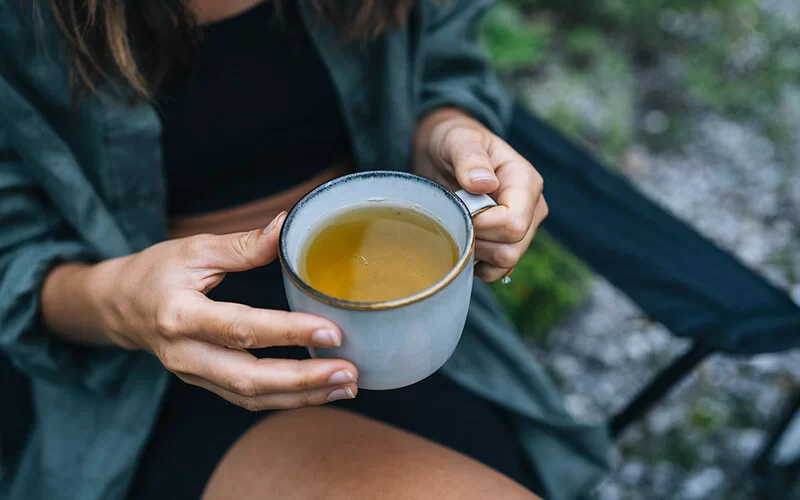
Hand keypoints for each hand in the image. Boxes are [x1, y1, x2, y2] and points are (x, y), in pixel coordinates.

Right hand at [89, 212, 357, 409]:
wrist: (118, 307)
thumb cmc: (156, 273)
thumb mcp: (194, 249)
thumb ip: (243, 245)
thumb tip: (287, 224)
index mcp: (181, 315)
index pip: (241, 328)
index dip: (289, 333)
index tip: (332, 332)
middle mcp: (186, 354)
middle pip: (249, 379)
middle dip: (304, 380)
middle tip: (349, 373)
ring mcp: (194, 375)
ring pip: (252, 398)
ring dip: (303, 397)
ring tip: (347, 386)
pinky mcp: (204, 383)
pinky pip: (248, 400)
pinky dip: (287, 399)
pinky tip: (320, 390)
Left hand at [414, 109, 547, 281]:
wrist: (446, 152)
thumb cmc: (455, 142)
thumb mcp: (458, 141)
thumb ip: (470, 159)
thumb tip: (484, 183)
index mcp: (525, 181)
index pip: (514, 223)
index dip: (482, 225)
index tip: (459, 210)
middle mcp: (532, 207)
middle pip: (512, 247)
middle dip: (477, 239)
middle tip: (455, 217)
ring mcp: (523, 227)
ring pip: (506, 261)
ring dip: (476, 252)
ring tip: (458, 226)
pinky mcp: (509, 241)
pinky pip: (499, 268)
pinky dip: (478, 264)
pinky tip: (464, 242)